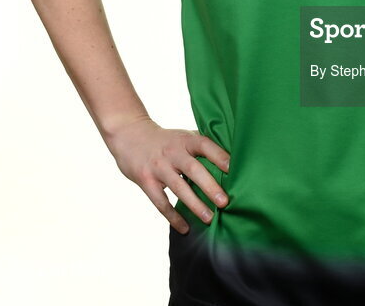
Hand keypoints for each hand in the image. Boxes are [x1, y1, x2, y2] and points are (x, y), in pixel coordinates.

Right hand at [105, 115, 231, 233]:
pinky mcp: (146, 181)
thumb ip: (201, 146)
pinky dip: (173, 217)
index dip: (219, 156)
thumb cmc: (166, 140)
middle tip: (224, 202)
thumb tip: (231, 161)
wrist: (130, 135)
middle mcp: (173, 152)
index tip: (234, 169)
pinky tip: (185, 228)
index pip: (205, 145)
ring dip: (194, 205)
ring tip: (209, 218)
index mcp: (185, 139)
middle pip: (193, 169)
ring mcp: (158, 167)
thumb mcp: (183, 136)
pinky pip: (161, 202)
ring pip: (178, 188)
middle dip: (209, 186)